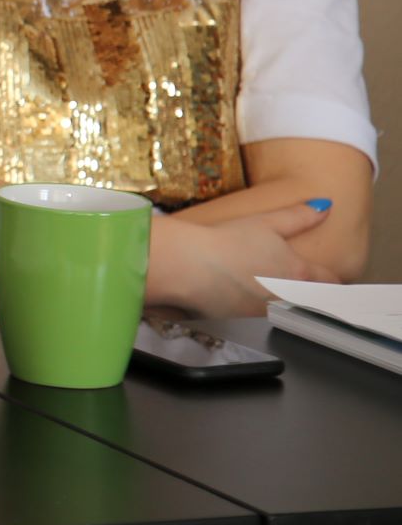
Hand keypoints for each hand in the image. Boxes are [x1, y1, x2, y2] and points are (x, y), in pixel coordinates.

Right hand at [156, 202, 332, 316]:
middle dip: (306, 290)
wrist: (188, 266)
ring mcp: (261, 310)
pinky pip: (250, 309)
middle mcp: (285, 296)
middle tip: (297, 278)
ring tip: (258, 277)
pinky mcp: (237, 316)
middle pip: (307, 298)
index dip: (335, 280)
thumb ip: (299, 216)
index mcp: (297, 273)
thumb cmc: (227, 242)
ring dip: (275, 295)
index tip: (336, 279)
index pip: (329, 282)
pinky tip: (233, 285)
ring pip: (278, 304)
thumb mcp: (267, 222)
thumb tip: (324, 207)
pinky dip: (248, 299)